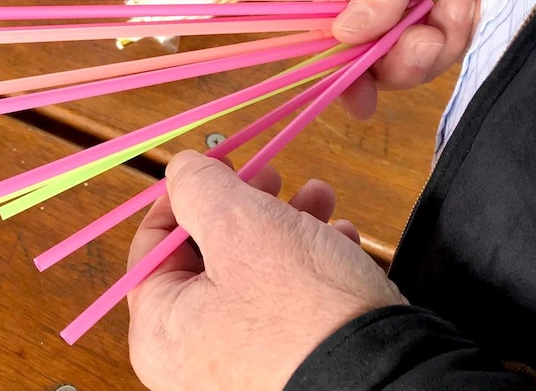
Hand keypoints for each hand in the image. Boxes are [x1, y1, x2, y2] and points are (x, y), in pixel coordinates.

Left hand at [127, 151, 406, 390]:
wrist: (382, 376)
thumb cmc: (300, 308)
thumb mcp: (239, 225)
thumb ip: (199, 187)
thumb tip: (181, 169)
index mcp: (160, 328)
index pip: (153, 244)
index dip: (184, 195)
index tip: (217, 166)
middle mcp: (192, 354)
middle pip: (208, 255)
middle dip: (249, 205)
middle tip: (274, 176)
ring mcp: (240, 363)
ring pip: (254, 272)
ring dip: (287, 224)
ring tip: (321, 199)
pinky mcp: (286, 362)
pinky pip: (286, 302)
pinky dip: (310, 264)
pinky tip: (341, 239)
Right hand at [331, 0, 535, 118]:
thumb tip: (345, 33)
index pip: (338, 29)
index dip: (346, 68)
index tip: (362, 98)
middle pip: (380, 57)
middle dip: (408, 55)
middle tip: (432, 33)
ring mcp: (424, 8)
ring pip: (423, 58)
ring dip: (448, 37)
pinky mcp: (461, 15)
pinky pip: (463, 44)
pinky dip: (480, 21)